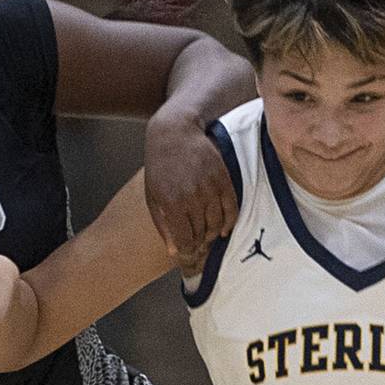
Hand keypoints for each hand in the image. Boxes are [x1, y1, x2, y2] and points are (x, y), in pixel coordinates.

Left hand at [142, 112, 237, 270]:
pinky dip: (229, 222)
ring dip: (214, 234)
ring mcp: (210, 188)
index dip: (187, 250)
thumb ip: (163, 225)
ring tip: (208, 235)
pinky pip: (231, 209)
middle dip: (200, 242)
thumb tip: (174, 251)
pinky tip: (224, 228)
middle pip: (202, 234)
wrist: (175, 133)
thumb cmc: (160, 166)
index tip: (188, 251)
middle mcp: (192, 197)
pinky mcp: (223, 180)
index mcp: (172, 203)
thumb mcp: (152, 196)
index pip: (185, 239)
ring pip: (217, 224)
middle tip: (198, 243)